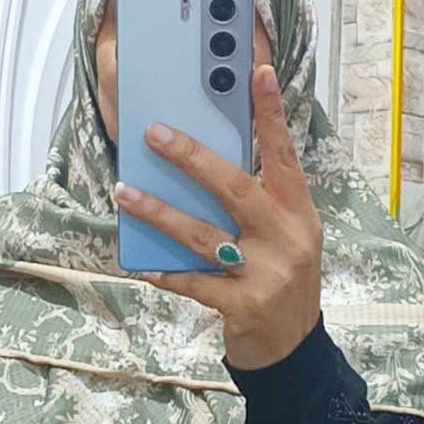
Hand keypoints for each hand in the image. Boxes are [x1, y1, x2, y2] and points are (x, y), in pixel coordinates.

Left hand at [113, 63, 321, 371]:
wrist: (293, 351)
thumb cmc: (281, 284)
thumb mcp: (285, 239)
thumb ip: (257, 206)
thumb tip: (204, 167)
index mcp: (298, 213)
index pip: (284, 155)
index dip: (272, 114)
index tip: (258, 72)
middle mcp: (286, 238)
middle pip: (235, 188)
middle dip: (193, 158)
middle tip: (156, 133)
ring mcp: (266, 273)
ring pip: (204, 235)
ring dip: (159, 213)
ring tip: (125, 194)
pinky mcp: (244, 306)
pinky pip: (195, 283)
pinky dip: (166, 274)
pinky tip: (141, 266)